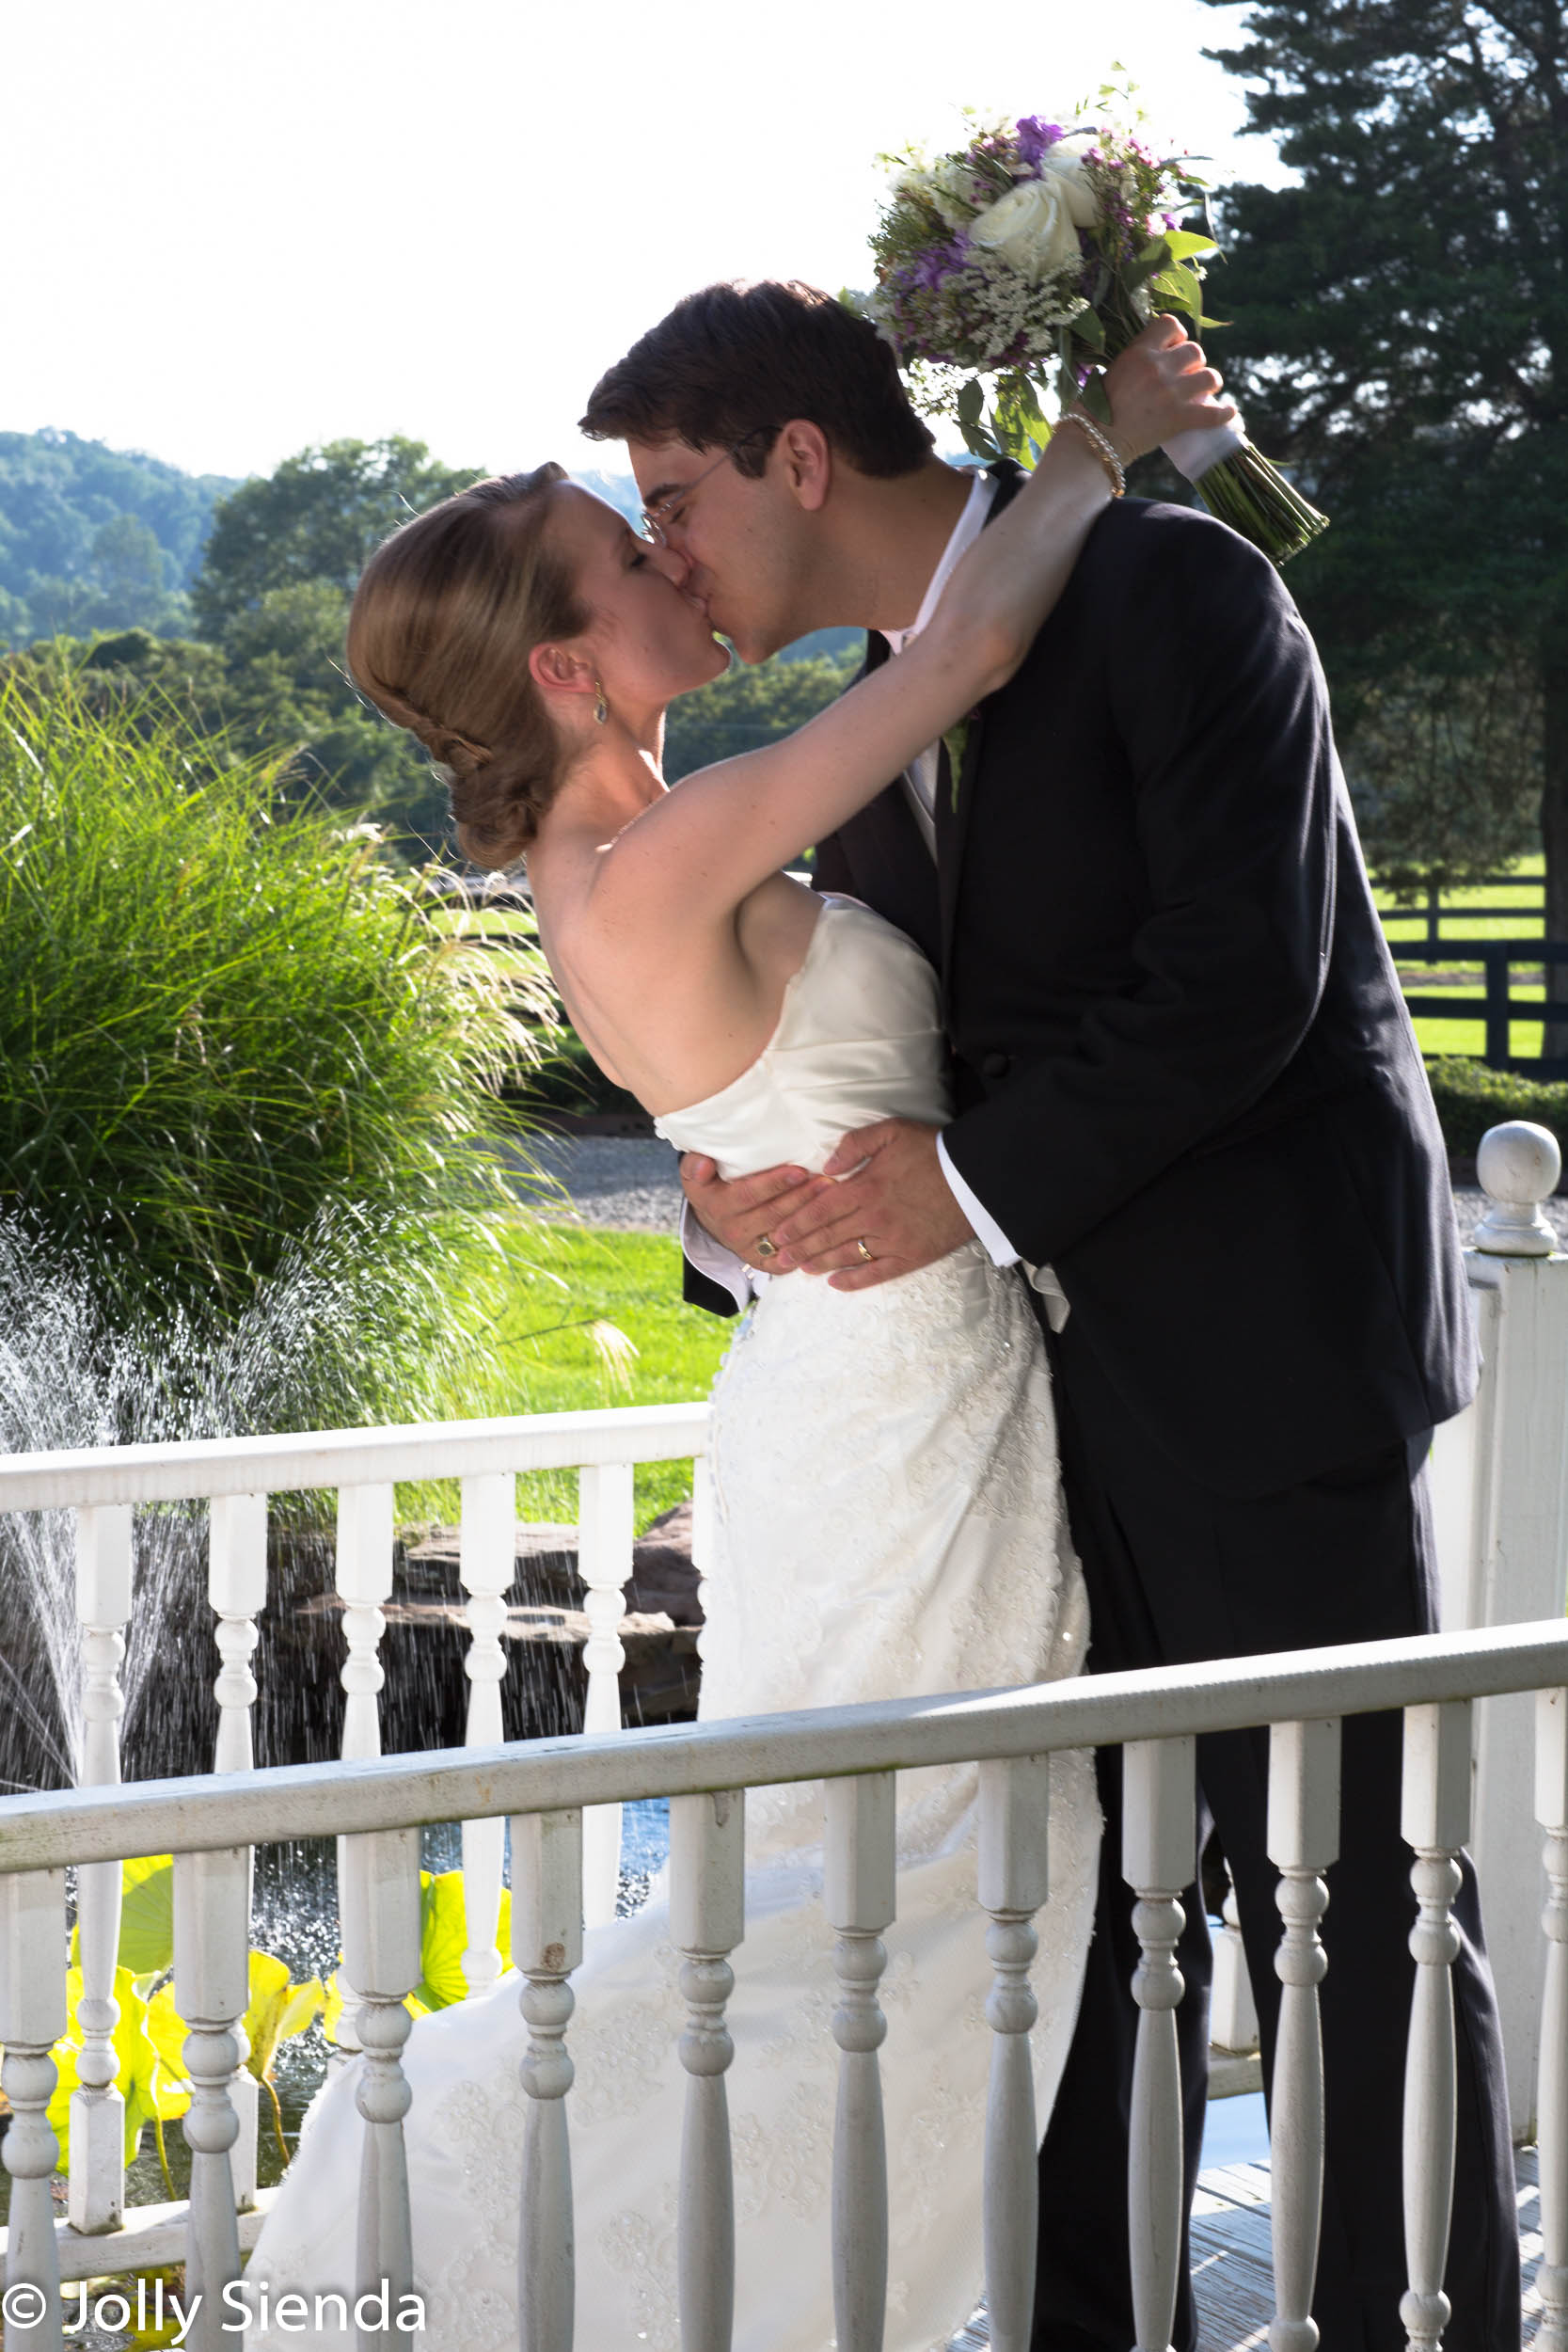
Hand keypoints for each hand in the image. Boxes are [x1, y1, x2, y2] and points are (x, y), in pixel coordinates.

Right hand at [680, 1152, 835, 1270]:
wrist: (711, 1219)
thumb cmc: (711, 1186)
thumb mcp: (695, 1174)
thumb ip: (695, 1165)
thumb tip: (703, 1164)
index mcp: (717, 1206)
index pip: (750, 1194)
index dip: (775, 1183)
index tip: (800, 1170)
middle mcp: (732, 1231)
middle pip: (773, 1214)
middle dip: (802, 1198)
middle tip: (827, 1183)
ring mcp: (748, 1249)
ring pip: (785, 1234)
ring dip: (810, 1218)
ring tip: (832, 1199)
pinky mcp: (761, 1262)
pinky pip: (787, 1258)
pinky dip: (807, 1247)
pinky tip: (826, 1230)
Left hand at [767, 1119, 973, 1291]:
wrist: (976, 1177)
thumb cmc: (933, 1151)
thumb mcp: (892, 1132)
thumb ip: (854, 1145)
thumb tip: (826, 1167)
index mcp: (865, 1188)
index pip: (819, 1210)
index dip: (795, 1224)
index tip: (776, 1233)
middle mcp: (874, 1218)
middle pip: (828, 1236)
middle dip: (798, 1248)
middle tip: (775, 1259)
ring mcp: (892, 1240)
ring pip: (848, 1256)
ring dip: (820, 1263)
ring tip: (799, 1269)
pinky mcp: (911, 1256)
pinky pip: (878, 1273)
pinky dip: (855, 1280)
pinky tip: (836, 1284)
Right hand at [1099, 315, 1235, 466]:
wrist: (1095, 441)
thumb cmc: (1095, 409)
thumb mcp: (1111, 370)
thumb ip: (1136, 359)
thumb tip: (1154, 356)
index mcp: (1140, 352)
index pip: (1171, 324)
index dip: (1177, 336)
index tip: (1172, 349)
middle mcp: (1158, 367)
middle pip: (1195, 351)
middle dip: (1193, 363)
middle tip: (1186, 376)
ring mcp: (1171, 393)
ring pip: (1210, 376)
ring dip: (1209, 382)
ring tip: (1204, 392)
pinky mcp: (1179, 419)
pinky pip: (1214, 413)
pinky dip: (1224, 414)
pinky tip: (1229, 412)